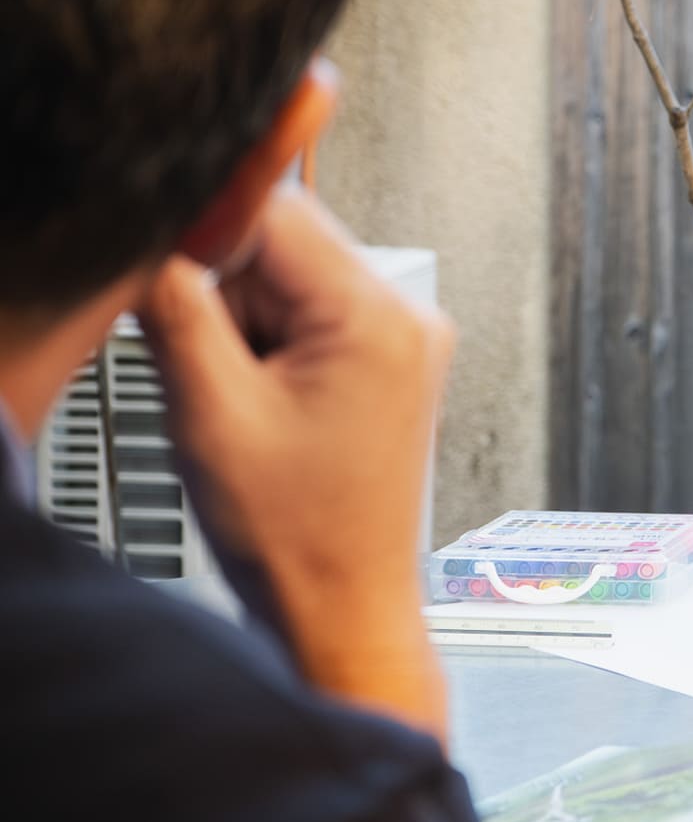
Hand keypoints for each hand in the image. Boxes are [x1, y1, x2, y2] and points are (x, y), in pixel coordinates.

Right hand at [136, 187, 455, 737]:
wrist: (342, 612)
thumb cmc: (298, 538)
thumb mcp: (210, 413)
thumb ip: (177, 310)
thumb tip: (155, 237)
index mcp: (378, 318)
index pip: (275, 209)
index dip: (205, 235)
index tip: (168, 277)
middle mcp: (408, 318)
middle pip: (284, 244)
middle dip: (227, 293)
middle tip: (216, 374)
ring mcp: (405, 342)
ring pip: (289, 283)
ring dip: (245, 328)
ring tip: (249, 409)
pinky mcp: (389, 366)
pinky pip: (309, 322)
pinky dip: (269, 352)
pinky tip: (267, 412)